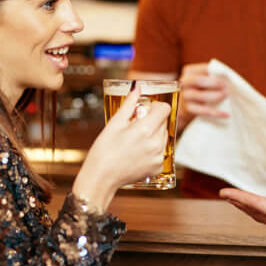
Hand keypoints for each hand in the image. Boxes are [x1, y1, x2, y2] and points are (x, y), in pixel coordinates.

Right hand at [74, 83, 170, 210]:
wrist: (101, 177)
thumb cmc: (104, 150)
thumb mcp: (115, 123)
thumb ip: (129, 104)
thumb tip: (138, 88)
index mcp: (145, 129)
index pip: (165, 109)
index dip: (155, 107)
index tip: (145, 110)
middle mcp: (156, 143)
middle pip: (163, 122)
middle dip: (152, 121)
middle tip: (134, 127)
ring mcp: (158, 157)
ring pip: (163, 137)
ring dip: (153, 135)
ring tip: (134, 142)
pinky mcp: (158, 167)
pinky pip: (161, 152)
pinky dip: (152, 149)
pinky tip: (137, 153)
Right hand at [177, 62, 228, 132]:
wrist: (188, 106)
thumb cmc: (202, 88)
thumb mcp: (205, 80)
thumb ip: (214, 76)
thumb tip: (227, 77)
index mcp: (189, 71)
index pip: (203, 69)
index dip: (215, 71)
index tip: (227, 74)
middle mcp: (184, 82)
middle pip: (198, 80)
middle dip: (214, 83)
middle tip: (227, 86)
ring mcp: (185, 96)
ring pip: (201, 96)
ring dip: (215, 95)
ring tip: (226, 95)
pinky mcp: (188, 109)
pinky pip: (203, 111)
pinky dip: (216, 113)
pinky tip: (226, 114)